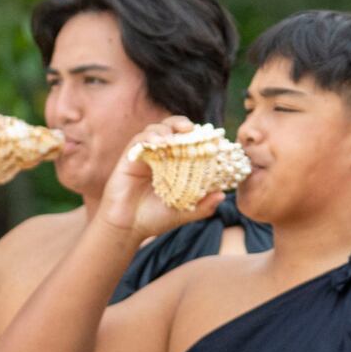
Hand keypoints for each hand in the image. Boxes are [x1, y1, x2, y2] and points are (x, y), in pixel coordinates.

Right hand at [98, 118, 222, 241]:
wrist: (128, 228)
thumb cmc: (155, 219)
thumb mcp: (184, 213)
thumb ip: (203, 206)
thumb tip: (223, 195)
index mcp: (175, 164)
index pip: (187, 142)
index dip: (197, 136)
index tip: (209, 137)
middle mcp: (160, 156)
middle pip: (171, 129)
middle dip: (181, 124)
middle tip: (190, 128)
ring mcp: (144, 155)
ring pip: (155, 130)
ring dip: (165, 129)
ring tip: (172, 137)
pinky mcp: (129, 158)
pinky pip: (139, 141)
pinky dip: (149, 138)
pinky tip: (158, 143)